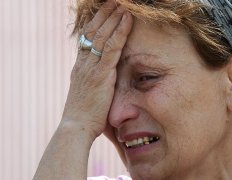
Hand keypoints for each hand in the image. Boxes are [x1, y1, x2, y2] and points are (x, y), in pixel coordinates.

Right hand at [62, 1, 132, 138]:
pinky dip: (120, 32)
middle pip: (93, 32)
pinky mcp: (101, 74)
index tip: (102, 13)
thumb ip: (92, 81)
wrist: (77, 126)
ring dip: (113, 18)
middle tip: (113, 2)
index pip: (86, 39)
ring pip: (103, 36)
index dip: (95, 24)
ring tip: (122, 5)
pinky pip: (112, 48)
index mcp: (80, 67)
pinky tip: (127, 21)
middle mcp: (84, 63)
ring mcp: (91, 67)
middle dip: (104, 15)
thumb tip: (101, 77)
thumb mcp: (86, 93)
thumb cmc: (83, 114)